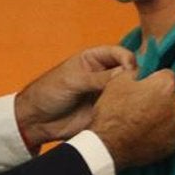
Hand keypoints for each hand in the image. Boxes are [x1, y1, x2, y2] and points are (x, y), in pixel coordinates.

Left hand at [16, 45, 137, 148]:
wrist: (37, 120)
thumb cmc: (49, 93)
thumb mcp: (72, 81)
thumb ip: (98, 78)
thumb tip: (126, 73)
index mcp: (94, 58)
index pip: (119, 53)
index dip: (128, 60)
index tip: (131, 70)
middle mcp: (104, 74)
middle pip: (129, 70)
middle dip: (136, 76)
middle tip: (137, 86)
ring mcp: (106, 93)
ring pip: (129, 90)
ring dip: (134, 94)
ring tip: (136, 100)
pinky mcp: (107, 111)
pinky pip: (124, 108)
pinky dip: (130, 109)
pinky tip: (132, 113)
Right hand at [89, 68, 174, 168]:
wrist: (107, 146)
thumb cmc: (112, 112)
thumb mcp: (118, 81)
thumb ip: (137, 70)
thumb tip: (144, 69)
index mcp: (166, 86)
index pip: (166, 75)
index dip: (153, 80)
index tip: (143, 87)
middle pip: (170, 96)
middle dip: (159, 98)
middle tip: (140, 106)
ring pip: (171, 116)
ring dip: (160, 116)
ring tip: (140, 122)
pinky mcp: (173, 145)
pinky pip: (168, 134)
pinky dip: (160, 134)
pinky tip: (144, 135)